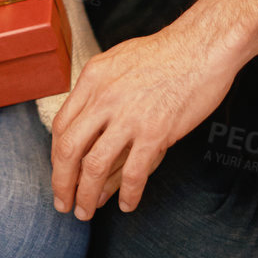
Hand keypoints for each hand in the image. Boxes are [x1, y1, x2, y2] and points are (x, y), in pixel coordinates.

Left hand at [50, 23, 237, 220]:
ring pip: (94, 166)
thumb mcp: (118, 61)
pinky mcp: (155, 131)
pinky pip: (134, 173)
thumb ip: (99, 90)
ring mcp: (129, 116)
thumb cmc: (165, 54)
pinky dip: (128, 194)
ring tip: (87, 211)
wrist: (201, 46)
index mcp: (92, 79)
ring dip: (87, 195)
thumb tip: (88, 125)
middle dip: (62, 183)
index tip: (60, 174)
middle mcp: (104, 97)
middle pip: (69, 150)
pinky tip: (127, 205)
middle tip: (64, 203)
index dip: (56, 157)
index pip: (61, 126)